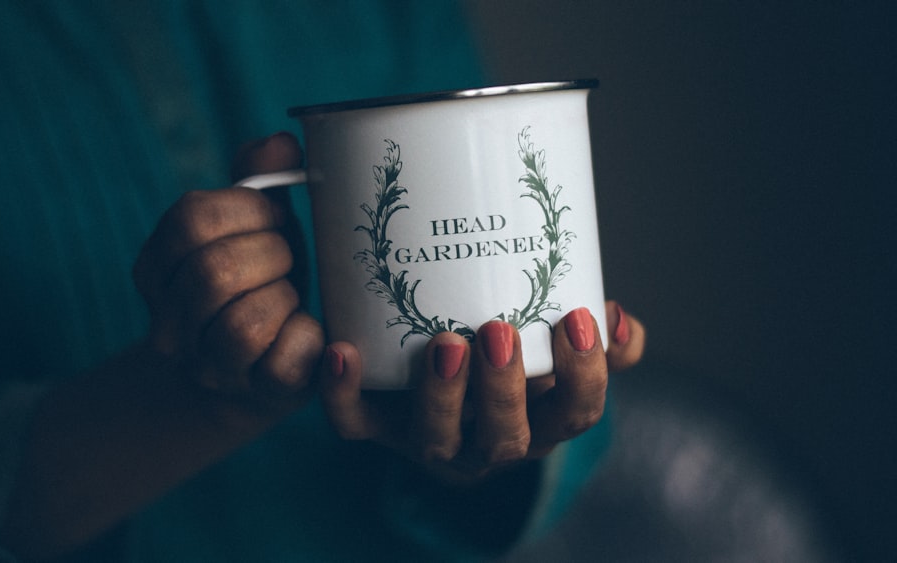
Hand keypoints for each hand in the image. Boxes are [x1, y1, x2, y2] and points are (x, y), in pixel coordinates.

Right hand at [132, 132, 323, 415]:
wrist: (261, 370)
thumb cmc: (260, 280)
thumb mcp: (251, 224)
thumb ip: (256, 177)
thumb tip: (280, 143)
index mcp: (155, 269)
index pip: (190, 220)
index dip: (247, 210)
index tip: (275, 217)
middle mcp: (168, 324)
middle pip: (215, 272)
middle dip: (272, 253)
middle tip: (289, 258)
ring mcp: (207, 366)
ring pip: (243, 324)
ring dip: (285, 298)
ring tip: (291, 296)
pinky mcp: (255, 395)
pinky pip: (281, 361)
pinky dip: (306, 336)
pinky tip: (308, 328)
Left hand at [321, 301, 644, 482]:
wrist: (441, 385)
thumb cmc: (511, 362)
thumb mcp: (561, 352)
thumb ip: (601, 342)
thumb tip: (617, 319)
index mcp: (538, 424)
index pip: (574, 416)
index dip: (582, 376)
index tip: (577, 320)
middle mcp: (485, 443)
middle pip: (504, 440)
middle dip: (503, 391)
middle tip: (497, 332)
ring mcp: (428, 439)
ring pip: (433, 439)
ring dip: (440, 396)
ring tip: (444, 343)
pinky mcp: (375, 425)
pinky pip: (353, 422)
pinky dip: (343, 393)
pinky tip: (343, 352)